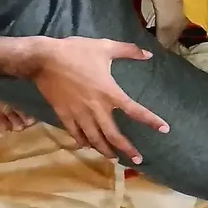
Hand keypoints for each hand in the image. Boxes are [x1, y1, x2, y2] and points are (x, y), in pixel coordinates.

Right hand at [30, 37, 169, 163]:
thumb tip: (148, 54)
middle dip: (126, 149)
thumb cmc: (76, 51)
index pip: (135, 111)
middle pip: (114, 135)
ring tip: (114, 158)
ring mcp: (79, 114)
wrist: (43, 59)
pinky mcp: (64, 115)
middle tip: (137, 160)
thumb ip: (129, 51)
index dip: (151, 121)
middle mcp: (96, 108)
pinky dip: (83, 142)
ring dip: (105, 150)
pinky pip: (76, 134)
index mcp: (110, 93)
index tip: (164, 129)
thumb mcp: (105, 47)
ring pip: (94, 139)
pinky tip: (88, 146)